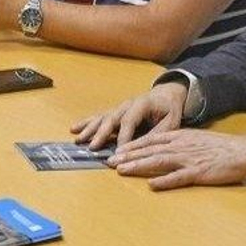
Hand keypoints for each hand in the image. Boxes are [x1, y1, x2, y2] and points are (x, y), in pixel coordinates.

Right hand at [70, 81, 187, 149]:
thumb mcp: (172, 121)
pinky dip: (86, 123)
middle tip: (93, 147)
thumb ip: (158, 133)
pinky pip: (99, 117)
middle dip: (101, 134)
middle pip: (111, 119)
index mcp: (142, 104)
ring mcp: (119, 107)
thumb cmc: (169, 109)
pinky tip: (74, 128)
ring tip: (79, 139)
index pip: (129, 121)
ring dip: (90, 129)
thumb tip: (144, 146)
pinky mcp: (114, 112)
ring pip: (102, 118)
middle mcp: (127, 104)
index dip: (122, 136)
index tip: (117, 151)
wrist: (166, 94)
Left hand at [106, 129, 245, 189]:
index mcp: (180, 136)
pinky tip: (151, 184)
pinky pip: (179, 177)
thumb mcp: (195, 139)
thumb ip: (177, 143)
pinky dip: (164, 181)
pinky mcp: (199, 172)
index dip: (131, 146)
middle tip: (109, 162)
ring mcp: (189, 159)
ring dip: (138, 166)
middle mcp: (181, 145)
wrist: (244, 151)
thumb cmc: (220, 147)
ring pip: (158, 161)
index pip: (150, 140)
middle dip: (128, 156)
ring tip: (121, 170)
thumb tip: (158, 149)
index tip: (115, 152)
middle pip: (149, 149)